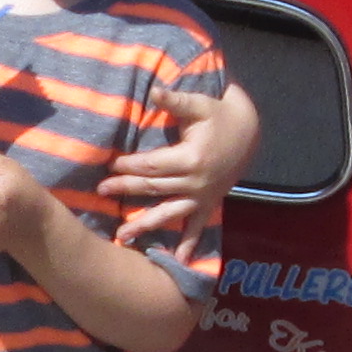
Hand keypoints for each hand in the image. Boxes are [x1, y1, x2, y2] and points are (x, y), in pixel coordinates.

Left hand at [102, 83, 256, 247]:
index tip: (111, 166)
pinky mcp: (209, 204)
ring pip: (168, 212)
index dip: (130, 166)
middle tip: (101, 192)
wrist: (250, 132)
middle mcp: (195, 182)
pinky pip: (198, 227)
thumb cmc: (220, 115)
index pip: (153, 165)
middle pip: (154, 188)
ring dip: (145, 225)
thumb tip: (154, 90)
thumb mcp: (200, 105)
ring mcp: (202, 196)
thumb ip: (176, 102)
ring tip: (121, 237)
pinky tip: (176, 261)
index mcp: (191, 158)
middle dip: (127, 190)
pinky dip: (188, 245)